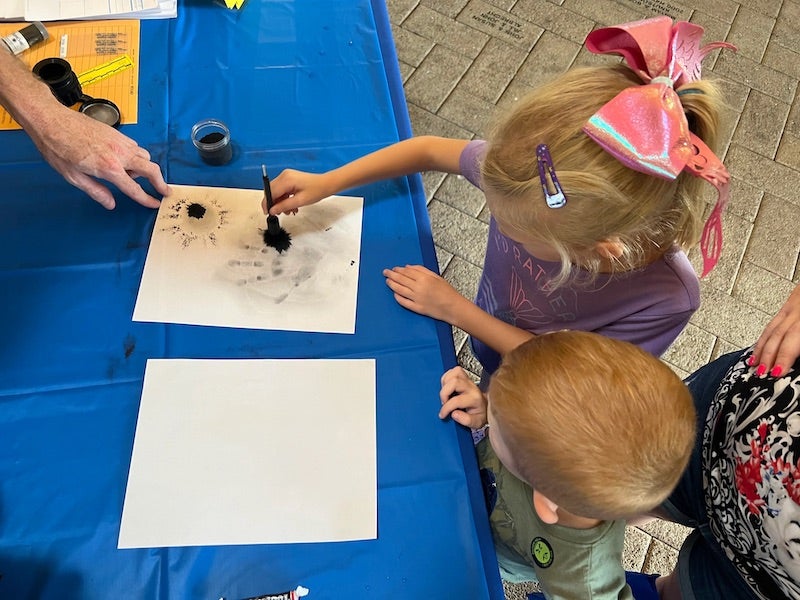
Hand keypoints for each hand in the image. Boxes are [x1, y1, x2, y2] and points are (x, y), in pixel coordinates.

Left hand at [27, 105, 168, 209]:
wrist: (52, 120)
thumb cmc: (58, 147)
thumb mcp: (73, 177)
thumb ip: (96, 191)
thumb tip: (110, 203)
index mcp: (109, 168)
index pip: (134, 189)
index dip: (146, 199)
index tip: (155, 204)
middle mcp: (119, 154)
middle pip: (151, 169)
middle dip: (161, 182)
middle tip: (165, 191)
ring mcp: (120, 141)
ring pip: (145, 156)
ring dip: (145, 167)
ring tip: (131, 174)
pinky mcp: (117, 133)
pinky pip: (135, 146)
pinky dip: (135, 155)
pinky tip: (123, 159)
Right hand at [262, 169, 332, 214]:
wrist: (326, 184)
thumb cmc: (316, 190)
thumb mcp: (300, 201)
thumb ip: (284, 206)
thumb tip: (272, 211)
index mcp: (286, 180)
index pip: (270, 192)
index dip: (267, 204)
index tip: (268, 213)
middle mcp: (284, 175)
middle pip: (271, 191)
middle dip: (274, 203)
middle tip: (280, 213)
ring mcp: (286, 176)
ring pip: (276, 191)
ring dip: (280, 202)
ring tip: (289, 211)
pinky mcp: (289, 178)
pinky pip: (282, 189)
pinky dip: (284, 198)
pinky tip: (291, 206)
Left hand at [382, 264, 465, 322]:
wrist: (454, 307)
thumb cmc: (447, 292)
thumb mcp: (436, 276)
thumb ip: (421, 270)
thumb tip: (408, 267)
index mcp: (424, 278)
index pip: (407, 272)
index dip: (398, 269)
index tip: (394, 268)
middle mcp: (419, 288)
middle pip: (401, 279)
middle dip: (391, 275)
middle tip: (385, 272)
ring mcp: (417, 299)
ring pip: (400, 290)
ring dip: (392, 285)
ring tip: (387, 281)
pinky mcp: (417, 308)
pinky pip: (404, 302)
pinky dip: (398, 297)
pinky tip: (394, 294)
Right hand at [438, 366, 486, 427]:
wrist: (487, 407)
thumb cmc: (480, 414)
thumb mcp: (476, 423)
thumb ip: (466, 420)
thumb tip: (454, 414)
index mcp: (475, 399)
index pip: (456, 400)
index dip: (446, 408)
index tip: (443, 414)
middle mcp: (472, 387)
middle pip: (455, 382)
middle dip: (444, 393)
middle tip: (443, 401)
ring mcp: (469, 381)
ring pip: (455, 373)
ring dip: (445, 382)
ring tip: (445, 393)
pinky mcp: (465, 377)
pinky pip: (454, 370)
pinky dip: (447, 377)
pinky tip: (447, 386)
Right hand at [750, 285, 799, 376]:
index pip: (793, 338)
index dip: (784, 356)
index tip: (778, 371)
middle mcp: (799, 310)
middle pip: (779, 334)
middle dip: (769, 355)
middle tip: (762, 373)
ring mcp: (793, 305)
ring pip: (772, 328)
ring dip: (762, 347)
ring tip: (754, 364)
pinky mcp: (791, 302)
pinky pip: (772, 322)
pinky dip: (764, 336)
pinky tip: (761, 344)